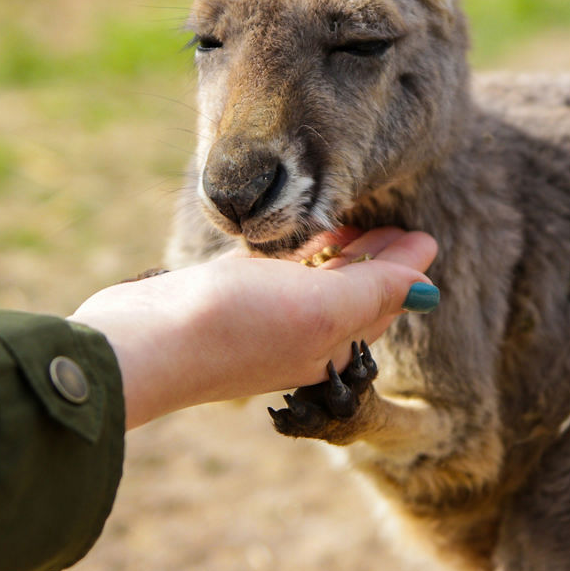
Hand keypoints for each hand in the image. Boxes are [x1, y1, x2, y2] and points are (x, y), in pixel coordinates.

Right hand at [69, 228, 437, 428]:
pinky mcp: (221, 296)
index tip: (425, 236)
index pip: (382, 301)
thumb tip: (427, 290)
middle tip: (397, 226)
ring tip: (352, 225)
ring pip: (314, 283)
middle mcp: (299, 334)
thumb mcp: (321, 307)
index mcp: (330, 342)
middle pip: (353, 293)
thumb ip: (373, 292)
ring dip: (338, 255)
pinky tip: (295, 237)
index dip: (406, 268)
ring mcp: (260, 316)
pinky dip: (292, 254)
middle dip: (378, 260)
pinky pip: (271, 272)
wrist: (143, 345)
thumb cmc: (234, 325)